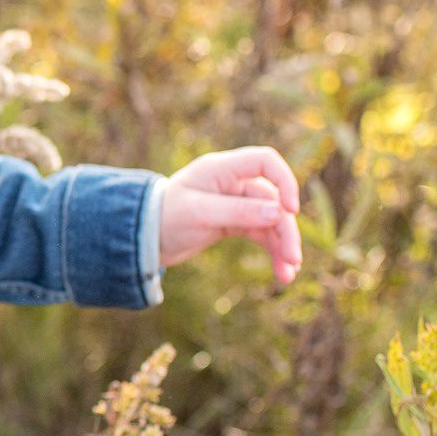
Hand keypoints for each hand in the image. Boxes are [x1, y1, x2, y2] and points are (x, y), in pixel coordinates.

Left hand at [158, 146, 303, 286]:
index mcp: (221, 169)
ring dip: (283, 245)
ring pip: (271, 220)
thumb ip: (238, 211)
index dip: (284, 181)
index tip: (290, 210)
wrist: (143, 237)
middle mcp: (232, 182)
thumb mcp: (200, 214)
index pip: (265, 161)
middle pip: (274, 200)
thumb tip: (279, 212)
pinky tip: (282, 272)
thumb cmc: (165, 217)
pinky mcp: (235, 222)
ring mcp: (235, 202)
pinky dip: (273, 250)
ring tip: (288, 274)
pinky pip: (262, 234)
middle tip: (293, 259)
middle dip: (286, 230)